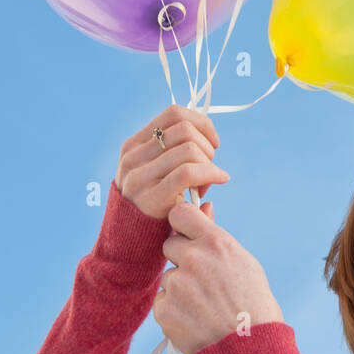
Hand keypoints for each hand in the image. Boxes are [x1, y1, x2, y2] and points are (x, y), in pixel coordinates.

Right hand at [114, 103, 228, 219]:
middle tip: (210, 165)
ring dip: (209, 162)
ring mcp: (139, 177)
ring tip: (210, 178)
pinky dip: (211, 173)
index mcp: (134, 145)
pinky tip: (220, 179)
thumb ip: (175, 150)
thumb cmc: (155, 203)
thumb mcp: (157, 171)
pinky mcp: (152, 197)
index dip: (201, 122)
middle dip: (207, 145)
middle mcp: (132, 157)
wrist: (133, 240)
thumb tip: (209, 132)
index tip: (214, 141)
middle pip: (185, 129)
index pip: (173, 113)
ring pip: (189, 149)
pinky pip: (188, 172)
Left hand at [153, 197, 283, 353]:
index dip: (182, 223)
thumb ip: (216, 235)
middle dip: (181, 258)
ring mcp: (176, 285)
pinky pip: (162, 301)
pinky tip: (194, 320)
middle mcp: (193, 259)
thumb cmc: (252, 303)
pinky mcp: (164, 310)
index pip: (180, 212)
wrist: (250, 350)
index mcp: (216, 242)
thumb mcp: (242, 261)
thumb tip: (204, 205)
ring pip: (168, 277)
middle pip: (170, 245)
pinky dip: (173, 310)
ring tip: (204, 306)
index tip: (188, 233)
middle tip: (202, 280)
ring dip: (179, 288)